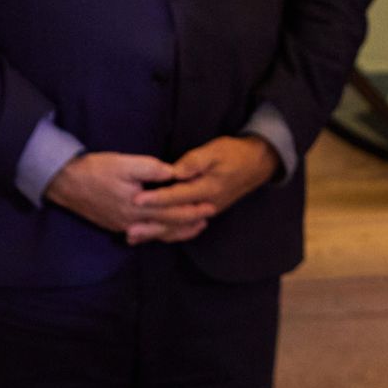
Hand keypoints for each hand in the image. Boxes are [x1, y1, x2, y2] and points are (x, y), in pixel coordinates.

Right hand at [45, 151, 214, 242]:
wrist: (64, 183)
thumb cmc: (95, 170)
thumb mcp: (124, 163)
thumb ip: (151, 169)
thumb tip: (174, 173)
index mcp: (136, 207)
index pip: (171, 212)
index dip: (192, 209)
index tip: (210, 205)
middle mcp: (131, 222)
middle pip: (166, 226)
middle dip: (188, 223)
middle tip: (208, 218)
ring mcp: (122, 225)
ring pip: (155, 233)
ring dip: (175, 231)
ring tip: (193, 227)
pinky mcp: (115, 224)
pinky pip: (143, 233)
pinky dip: (158, 232)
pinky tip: (163, 229)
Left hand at [128, 136, 279, 242]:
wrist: (258, 164)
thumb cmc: (235, 153)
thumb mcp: (216, 150)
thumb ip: (194, 161)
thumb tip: (174, 172)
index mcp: (208, 188)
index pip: (176, 196)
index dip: (155, 198)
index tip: (135, 200)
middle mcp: (207, 205)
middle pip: (175, 218)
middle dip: (150, 223)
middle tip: (128, 229)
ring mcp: (208, 211)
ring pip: (178, 226)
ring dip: (156, 232)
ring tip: (133, 237)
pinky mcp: (206, 212)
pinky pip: (184, 226)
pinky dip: (168, 232)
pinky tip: (152, 234)